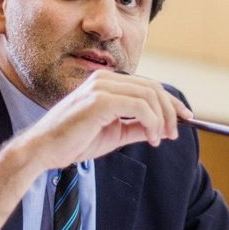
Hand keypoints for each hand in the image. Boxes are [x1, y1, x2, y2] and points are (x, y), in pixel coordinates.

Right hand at [19, 70, 193, 168]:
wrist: (43, 150)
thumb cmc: (72, 142)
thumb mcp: (112, 134)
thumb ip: (136, 127)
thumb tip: (161, 128)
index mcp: (105, 83)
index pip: (146, 85)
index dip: (169, 101)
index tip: (185, 118)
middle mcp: (104, 79)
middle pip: (152, 87)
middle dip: (170, 110)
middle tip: (175, 133)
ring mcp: (101, 87)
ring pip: (149, 95)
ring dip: (162, 119)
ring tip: (160, 138)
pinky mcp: (100, 100)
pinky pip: (140, 106)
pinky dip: (152, 122)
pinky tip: (151, 137)